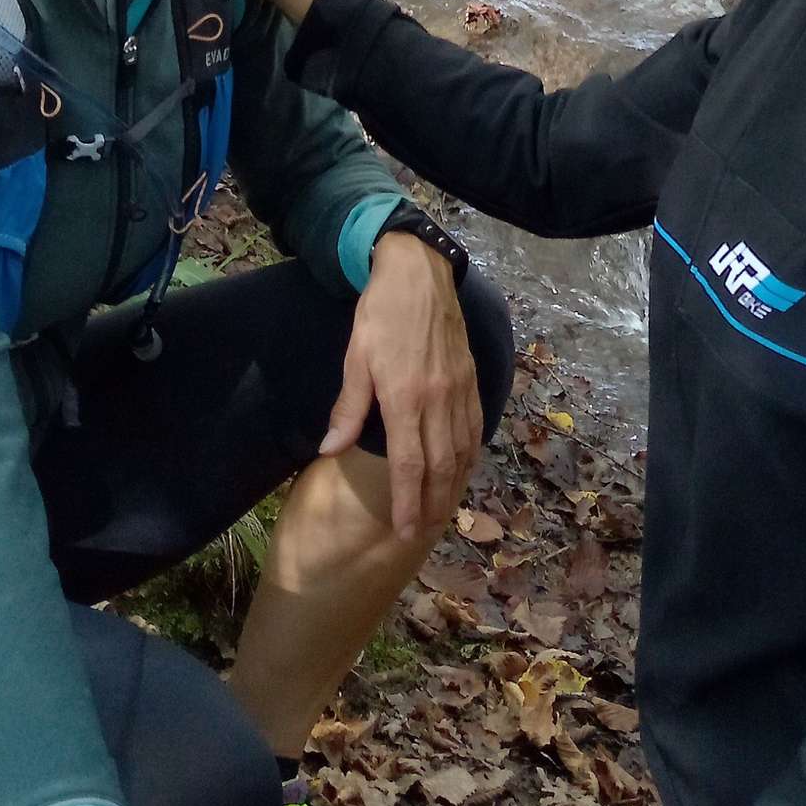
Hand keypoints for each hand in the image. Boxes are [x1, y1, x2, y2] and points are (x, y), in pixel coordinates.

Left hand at [323, 232, 482, 540]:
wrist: (419, 272)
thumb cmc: (380, 313)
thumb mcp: (355, 357)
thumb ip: (348, 408)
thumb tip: (329, 451)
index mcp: (405, 397)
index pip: (409, 464)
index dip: (408, 502)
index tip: (405, 531)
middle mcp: (438, 399)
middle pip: (441, 466)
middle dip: (433, 505)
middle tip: (425, 533)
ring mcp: (459, 389)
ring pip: (462, 450)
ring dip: (454, 486)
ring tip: (443, 512)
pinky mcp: (471, 378)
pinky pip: (475, 427)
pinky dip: (471, 455)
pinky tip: (464, 468)